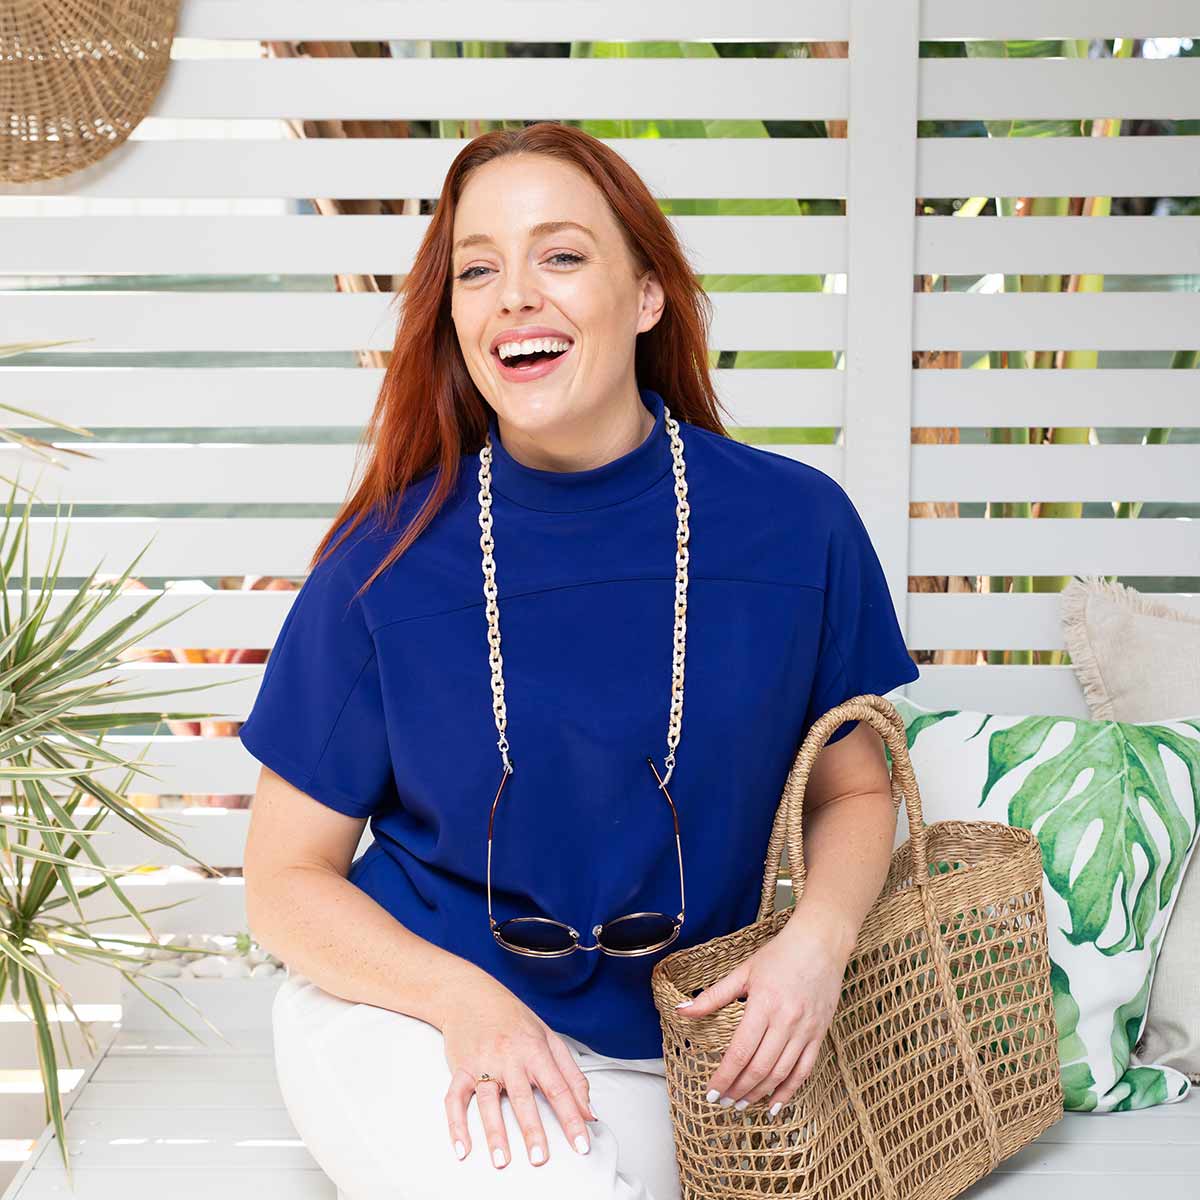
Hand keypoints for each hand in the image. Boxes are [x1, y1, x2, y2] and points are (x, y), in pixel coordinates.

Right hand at [442, 981, 597, 1168]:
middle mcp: (509, 1056)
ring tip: (502, 1160)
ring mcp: (483, 1062)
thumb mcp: (549, 1038)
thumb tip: (589, 1111)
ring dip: (495, 1132)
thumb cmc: (513, 1018)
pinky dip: (456, 1124)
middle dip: (532, 1129)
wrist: (470, 995)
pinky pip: (456, 1098)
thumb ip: (571, 1075)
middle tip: (540, 1157)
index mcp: (535, 1049)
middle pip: (522, 1097)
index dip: (572, 1117)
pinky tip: (463, 1147)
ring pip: (488, 1101)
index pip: (558, 1088)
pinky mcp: (460, 1068)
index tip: (581, 1143)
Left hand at [674, 902, 854, 1115]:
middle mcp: (785, 1020)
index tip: (711, 1093)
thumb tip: (681, 1010)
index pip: (740, 1051)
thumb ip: (712, 996)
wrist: (821, 944)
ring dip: (759, 1094)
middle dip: (738, 1090)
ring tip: (742, 1105)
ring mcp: (805, 1030)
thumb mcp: (743, 971)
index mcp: (763, 1004)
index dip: (724, 1076)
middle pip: (759, 1067)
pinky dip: (789, 1091)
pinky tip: (775, 1104)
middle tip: (723, 1103)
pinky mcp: (819, 1034)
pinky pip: (804, 1070)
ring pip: (781, 1073)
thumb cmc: (779, 955)